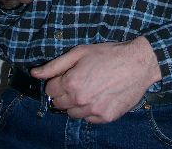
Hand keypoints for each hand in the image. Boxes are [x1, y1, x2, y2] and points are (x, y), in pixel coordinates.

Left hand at [31, 37, 161, 122]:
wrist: (137, 64)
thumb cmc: (108, 54)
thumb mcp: (79, 53)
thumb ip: (54, 65)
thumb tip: (34, 73)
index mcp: (71, 83)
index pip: (50, 91)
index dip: (57, 81)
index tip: (67, 75)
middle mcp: (80, 100)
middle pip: (59, 104)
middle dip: (64, 93)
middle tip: (78, 81)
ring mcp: (93, 111)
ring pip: (73, 114)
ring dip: (76, 103)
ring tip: (89, 88)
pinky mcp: (105, 117)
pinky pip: (89, 119)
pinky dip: (90, 110)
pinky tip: (99, 96)